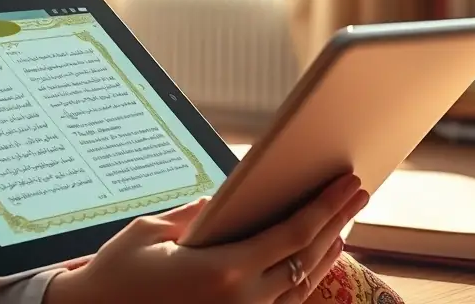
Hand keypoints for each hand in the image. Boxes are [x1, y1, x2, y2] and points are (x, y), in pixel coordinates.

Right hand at [45, 173, 367, 303]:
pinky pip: (282, 301)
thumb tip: (230, 196)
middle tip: (356, 190)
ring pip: (300, 284)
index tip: (347, 182)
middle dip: (336, 221)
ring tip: (341, 218)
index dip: (325, 207)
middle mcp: (241, 302)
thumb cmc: (118, 274)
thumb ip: (199, 213)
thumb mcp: (154, 232)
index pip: (291, 235)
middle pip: (306, 258)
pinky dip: (302, 275)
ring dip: (325, 249)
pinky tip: (310, 255)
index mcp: (222, 272)